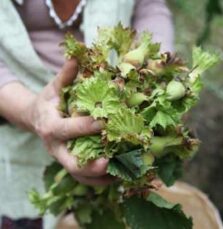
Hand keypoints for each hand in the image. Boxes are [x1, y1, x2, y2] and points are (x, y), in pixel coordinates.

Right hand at [26, 59, 112, 185]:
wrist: (38, 119)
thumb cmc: (49, 102)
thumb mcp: (54, 88)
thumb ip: (66, 75)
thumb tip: (77, 56)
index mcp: (50, 127)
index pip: (66, 129)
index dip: (84, 126)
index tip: (104, 122)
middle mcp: (55, 147)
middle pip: (69, 162)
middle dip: (89, 165)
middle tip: (108, 162)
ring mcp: (63, 158)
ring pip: (78, 175)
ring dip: (99, 177)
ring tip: (121, 174)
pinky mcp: (70, 163)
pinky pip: (83, 177)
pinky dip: (99, 180)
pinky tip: (117, 176)